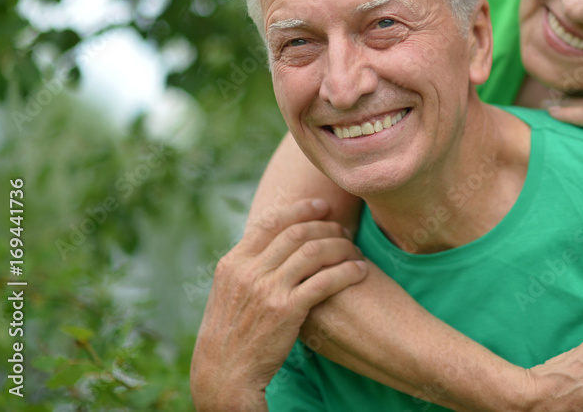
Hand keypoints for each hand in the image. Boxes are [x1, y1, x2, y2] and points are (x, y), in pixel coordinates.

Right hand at [191, 199, 367, 410]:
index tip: (322, 206)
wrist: (223, 376)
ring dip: (341, 247)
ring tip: (355, 250)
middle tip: (344, 231)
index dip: (301, 210)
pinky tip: (359, 271)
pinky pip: (325, 280)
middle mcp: (249, 271)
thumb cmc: (229, 338)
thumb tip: (268, 248)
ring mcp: (268, 290)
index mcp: (233, 263)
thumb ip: (247, 269)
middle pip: (298, 233)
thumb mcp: (227, 295)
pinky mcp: (287, 310)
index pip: (271, 222)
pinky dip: (347, 271)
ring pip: (314, 251)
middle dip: (327, 227)